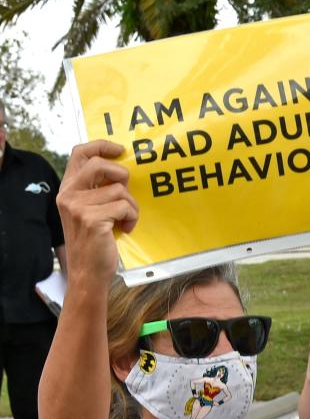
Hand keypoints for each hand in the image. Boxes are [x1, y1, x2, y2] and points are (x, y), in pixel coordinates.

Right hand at [56, 141, 138, 283]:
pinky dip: (132, 218)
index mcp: (68, 189)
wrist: (88, 272)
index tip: (120, 149)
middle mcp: (69, 194)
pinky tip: (125, 229)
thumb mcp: (90, 211)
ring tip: (125, 221)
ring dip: (131, 206)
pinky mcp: (92, 219)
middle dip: (121, 175)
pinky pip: (125, 207)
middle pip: (99, 164)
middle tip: (126, 195)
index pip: (80, 153)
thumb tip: (123, 171)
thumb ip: (98, 190)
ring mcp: (78, 206)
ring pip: (120, 190)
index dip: (101, 146)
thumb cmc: (95, 242)